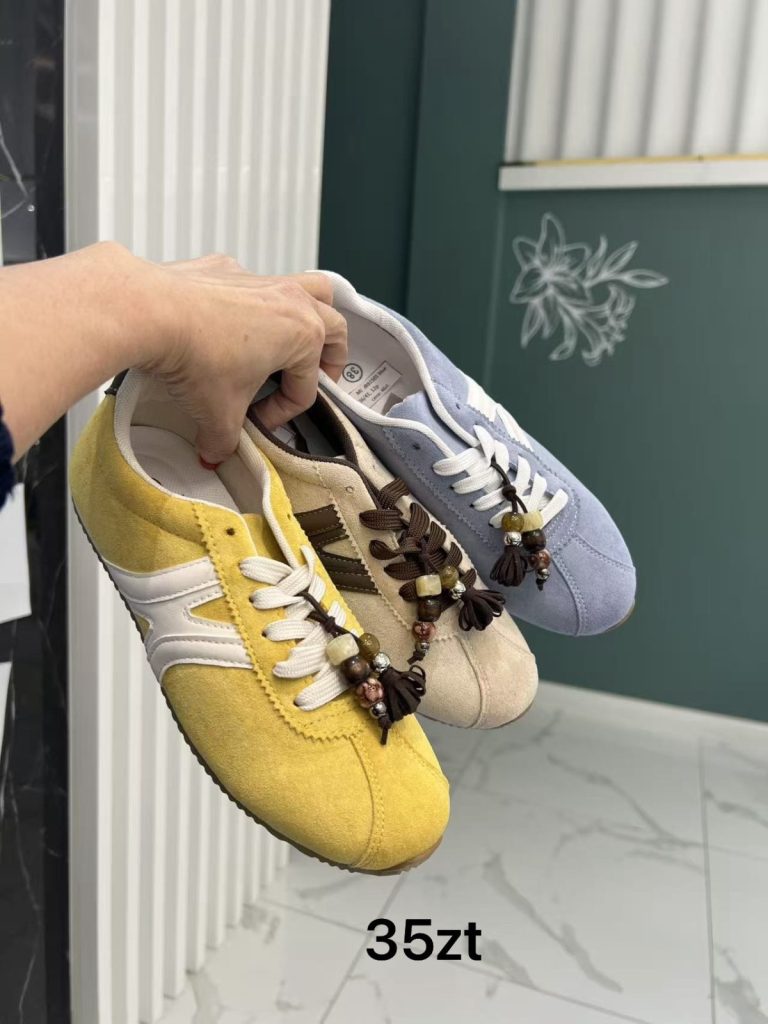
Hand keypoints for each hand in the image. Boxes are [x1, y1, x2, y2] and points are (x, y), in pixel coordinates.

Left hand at [146, 254, 347, 463]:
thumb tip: (216, 450)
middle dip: (331, 357)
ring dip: (311, 313)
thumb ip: (224, 440)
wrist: (150, 311)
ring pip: (306, 288)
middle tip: (317, 376)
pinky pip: (253, 283)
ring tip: (297, 335)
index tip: (256, 422)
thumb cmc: (194, 353)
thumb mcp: (217, 414)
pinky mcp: (225, 270)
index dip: (283, 414)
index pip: (307, 387)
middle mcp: (290, 301)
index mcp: (304, 335)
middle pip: (334, 327)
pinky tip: (227, 324)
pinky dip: (252, 303)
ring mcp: (259, 280)